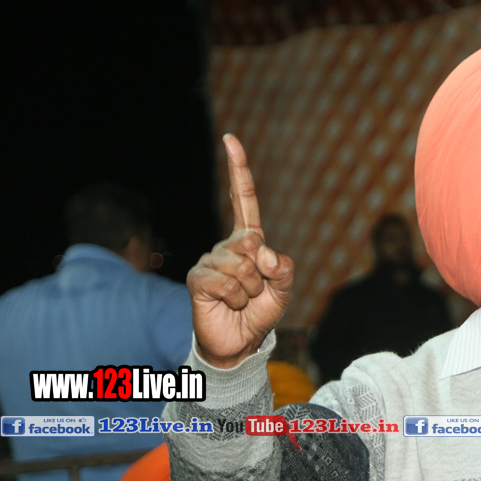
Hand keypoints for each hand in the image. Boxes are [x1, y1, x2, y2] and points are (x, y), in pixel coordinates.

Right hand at [187, 135, 292, 368]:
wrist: (239, 342)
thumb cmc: (260, 312)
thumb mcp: (283, 289)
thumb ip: (282, 268)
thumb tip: (261, 252)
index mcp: (248, 241)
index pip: (242, 200)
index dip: (238, 170)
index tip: (231, 139)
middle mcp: (227, 246)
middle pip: (251, 243)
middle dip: (262, 274)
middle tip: (255, 292)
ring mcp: (209, 260)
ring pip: (241, 267)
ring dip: (250, 290)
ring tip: (242, 301)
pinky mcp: (198, 278)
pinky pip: (226, 282)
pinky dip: (235, 298)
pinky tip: (227, 304)